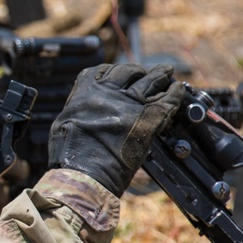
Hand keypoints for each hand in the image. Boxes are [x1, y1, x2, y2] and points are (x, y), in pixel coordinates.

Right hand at [48, 63, 185, 195]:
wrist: (83, 171)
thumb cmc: (69, 153)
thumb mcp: (64, 122)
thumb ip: (79, 108)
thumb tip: (84, 105)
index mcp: (87, 91)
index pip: (103, 70)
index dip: (115, 71)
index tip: (121, 74)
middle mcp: (110, 91)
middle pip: (130, 72)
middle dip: (139, 72)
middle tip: (146, 73)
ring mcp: (131, 103)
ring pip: (152, 81)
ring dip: (161, 76)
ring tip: (168, 72)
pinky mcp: (150, 118)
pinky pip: (169, 100)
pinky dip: (176, 93)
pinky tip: (179, 89)